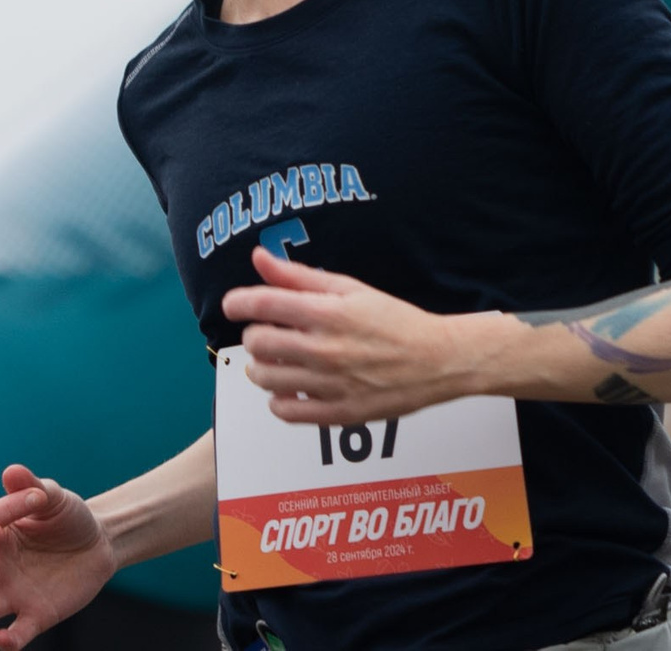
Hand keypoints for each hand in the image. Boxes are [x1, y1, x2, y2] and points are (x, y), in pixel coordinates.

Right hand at [0, 464, 117, 649]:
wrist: (101, 541)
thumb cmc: (68, 517)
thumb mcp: (54, 498)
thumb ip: (32, 488)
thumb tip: (12, 471)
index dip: (7, 508)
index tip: (38, 497)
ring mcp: (13, 594)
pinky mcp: (36, 616)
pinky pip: (16, 633)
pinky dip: (8, 640)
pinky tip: (4, 640)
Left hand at [221, 246, 475, 423]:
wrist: (437, 360)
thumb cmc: (395, 320)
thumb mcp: (351, 289)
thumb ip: (300, 276)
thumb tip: (260, 258)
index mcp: (328, 313)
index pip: (262, 305)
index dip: (238, 302)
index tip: (233, 304)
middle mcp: (324, 349)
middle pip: (257, 343)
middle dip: (255, 334)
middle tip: (268, 332)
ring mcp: (330, 384)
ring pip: (265, 379)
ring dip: (262, 367)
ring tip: (278, 360)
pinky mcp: (337, 413)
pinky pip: (285, 412)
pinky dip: (279, 400)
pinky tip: (292, 388)